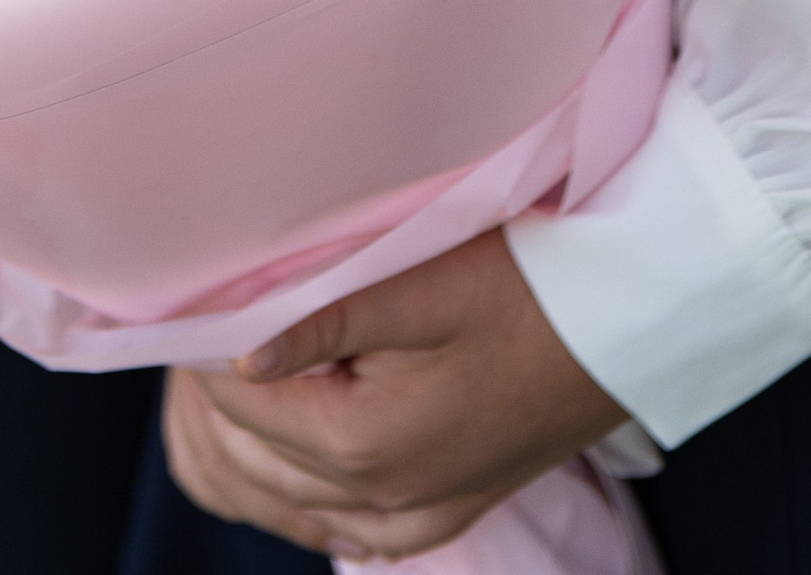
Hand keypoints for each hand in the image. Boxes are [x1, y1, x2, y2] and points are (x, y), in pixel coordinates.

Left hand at [162, 232, 626, 561]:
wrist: (620, 327)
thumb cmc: (526, 287)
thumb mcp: (422, 286)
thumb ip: (322, 321)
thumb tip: (234, 356)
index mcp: (365, 443)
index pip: (237, 407)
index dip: (203, 352)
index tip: (190, 301)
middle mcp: (382, 501)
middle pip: (247, 463)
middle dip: (210, 399)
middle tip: (198, 329)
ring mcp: (412, 520)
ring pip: (282, 502)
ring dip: (245, 444)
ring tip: (229, 371)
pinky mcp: (438, 516)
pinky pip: (337, 524)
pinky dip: (296, 488)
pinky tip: (288, 445)